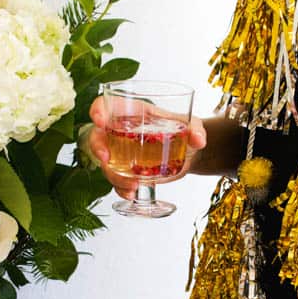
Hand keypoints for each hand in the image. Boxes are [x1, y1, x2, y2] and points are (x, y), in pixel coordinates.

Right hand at [85, 96, 206, 199]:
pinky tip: (132, 193)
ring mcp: (123, 152)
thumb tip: (199, 139)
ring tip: (132, 185)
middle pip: (98, 136)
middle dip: (98, 148)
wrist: (189, 152)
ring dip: (113, 175)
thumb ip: (196, 129)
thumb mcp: (193, 124)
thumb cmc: (185, 130)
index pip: (108, 105)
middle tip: (107, 159)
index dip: (98, 110)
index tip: (100, 120)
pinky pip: (117, 180)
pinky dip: (121, 188)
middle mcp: (123, 131)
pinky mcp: (128, 169)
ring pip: (106, 163)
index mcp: (134, 113)